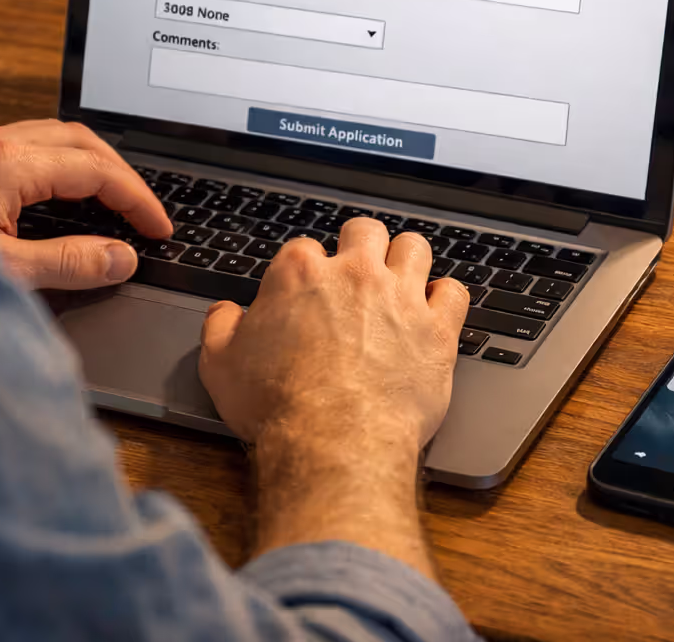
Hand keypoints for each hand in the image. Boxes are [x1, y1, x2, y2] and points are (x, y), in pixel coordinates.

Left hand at [0, 120, 171, 290]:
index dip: (136, 199)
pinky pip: (24, 143)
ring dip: (90, 164)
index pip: (96, 170)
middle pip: (81, 141)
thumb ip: (68, 262)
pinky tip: (58, 195)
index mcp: (9, 164)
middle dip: (121, 175)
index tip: (157, 228)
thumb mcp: (2, 271)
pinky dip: (57, 163)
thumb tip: (120, 258)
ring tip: (111, 202)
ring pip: (52, 136)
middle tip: (143, 213)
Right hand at [199, 217, 468, 447]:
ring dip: (405, 259)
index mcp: (299, 275)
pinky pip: (453, 292)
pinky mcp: (436, 329)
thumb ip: (220, 328)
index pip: (304, 248)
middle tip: (356, 272)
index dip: (304, 270)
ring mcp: (400, 298)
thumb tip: (224, 313)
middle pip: (364, 231)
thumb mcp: (220, 366)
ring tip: (399, 280)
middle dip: (360, 246)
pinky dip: (445, 298)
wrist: (334, 442)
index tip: (305, 292)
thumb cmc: (279, 406)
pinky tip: (434, 310)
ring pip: (414, 247)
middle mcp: (354, 274)